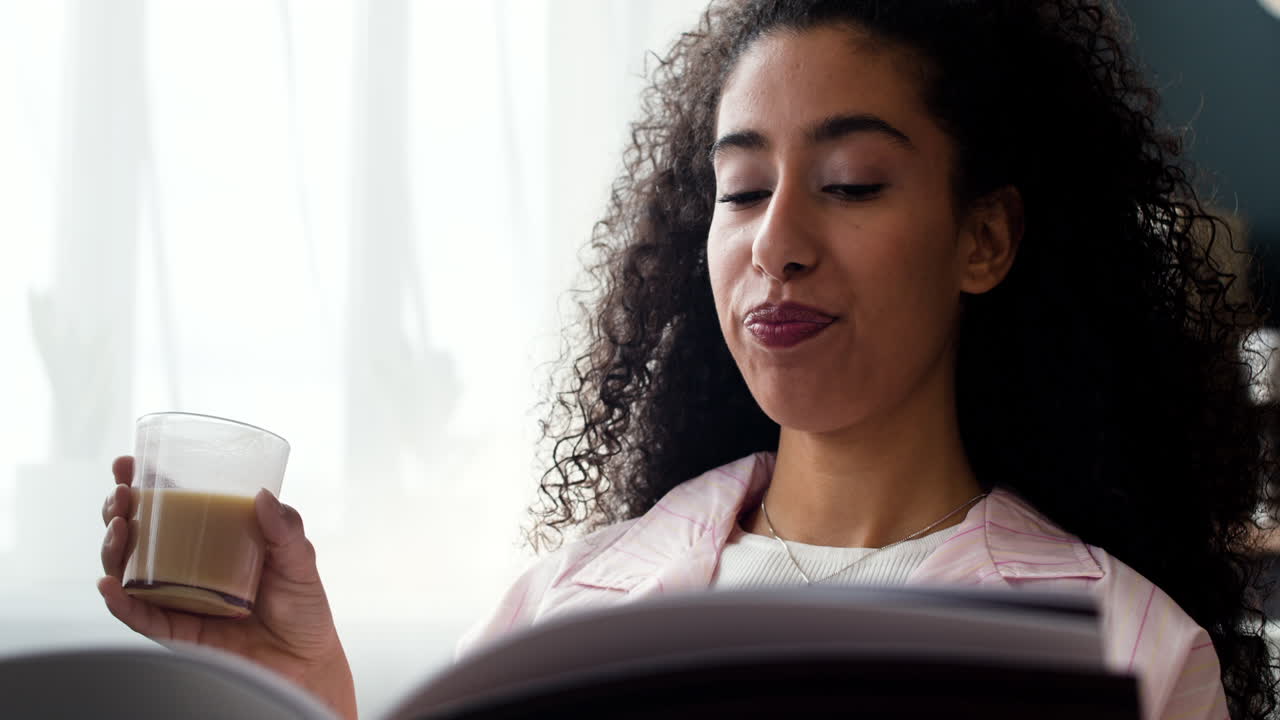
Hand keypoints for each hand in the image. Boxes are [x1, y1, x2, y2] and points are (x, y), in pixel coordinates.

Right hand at [98, 456, 357, 719]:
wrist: (306, 660)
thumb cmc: (302, 607)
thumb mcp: (300, 559)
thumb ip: (285, 530)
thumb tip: (262, 497)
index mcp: (212, 542)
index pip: (169, 508)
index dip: (142, 484)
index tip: (126, 463)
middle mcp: (187, 568)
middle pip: (138, 535)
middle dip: (118, 511)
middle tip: (121, 494)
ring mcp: (178, 598)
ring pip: (128, 571)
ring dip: (114, 548)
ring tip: (120, 527)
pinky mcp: (176, 631)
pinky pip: (140, 616)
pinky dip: (120, 602)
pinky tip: (111, 585)